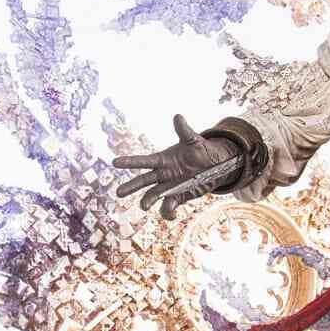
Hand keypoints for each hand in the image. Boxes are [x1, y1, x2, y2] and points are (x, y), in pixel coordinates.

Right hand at [112, 114, 240, 219]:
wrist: (214, 165)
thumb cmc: (201, 149)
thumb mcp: (193, 140)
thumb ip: (184, 131)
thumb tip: (178, 117)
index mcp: (163, 160)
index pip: (144, 161)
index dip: (130, 161)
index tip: (115, 162)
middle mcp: (163, 174)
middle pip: (143, 181)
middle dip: (131, 186)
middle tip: (119, 193)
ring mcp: (170, 187)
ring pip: (153, 195)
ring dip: (147, 201)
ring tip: (144, 206)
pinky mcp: (179, 197)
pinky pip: (169, 206)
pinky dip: (168, 211)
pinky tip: (172, 214)